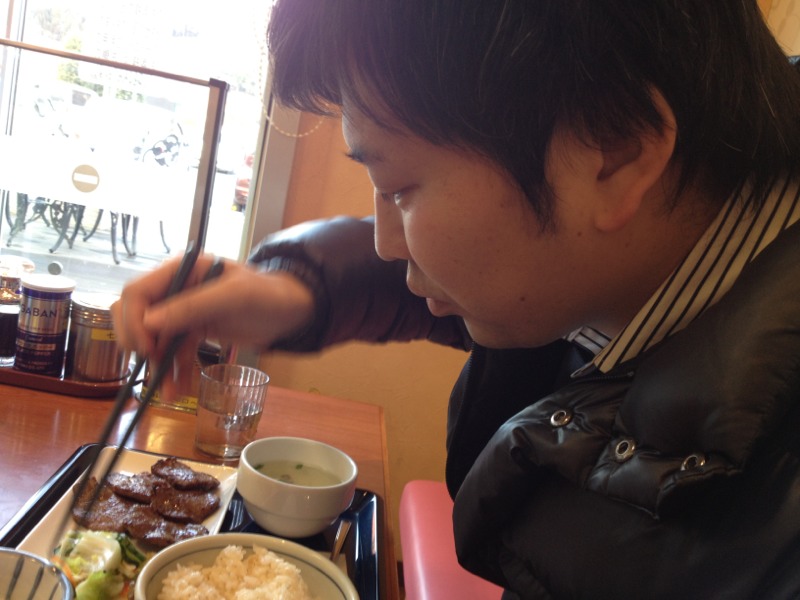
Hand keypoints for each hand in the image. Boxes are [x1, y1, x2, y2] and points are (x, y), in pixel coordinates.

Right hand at [111, 253, 313, 396]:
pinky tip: (179, 389)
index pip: (137, 292)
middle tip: (154, 368)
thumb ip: (193, 305)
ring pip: (154, 339)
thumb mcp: (234, 296)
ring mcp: (184, 311)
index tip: (148, 349)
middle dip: (141, 344)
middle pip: (136, 316)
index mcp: (181, 270)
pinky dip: (174, 370)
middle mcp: (176, 288)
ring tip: (169, 393)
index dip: (134, 320)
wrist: (292, 310)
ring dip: (158, 366)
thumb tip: (149, 322)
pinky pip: (174, 352)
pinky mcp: (194, 330)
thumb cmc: (268, 294)